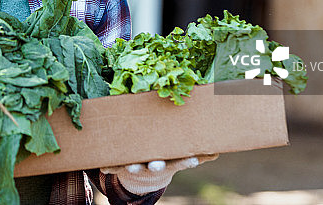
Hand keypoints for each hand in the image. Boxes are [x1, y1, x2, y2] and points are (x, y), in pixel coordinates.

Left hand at [100, 154, 218, 194]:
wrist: (146, 173)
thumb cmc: (166, 156)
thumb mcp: (181, 155)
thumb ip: (198, 153)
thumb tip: (219, 149)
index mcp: (170, 162)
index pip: (181, 162)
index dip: (186, 162)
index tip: (192, 160)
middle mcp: (155, 165)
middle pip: (157, 166)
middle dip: (156, 166)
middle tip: (156, 165)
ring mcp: (139, 166)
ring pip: (136, 167)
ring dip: (133, 167)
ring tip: (131, 166)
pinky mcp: (123, 165)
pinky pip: (115, 166)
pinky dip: (110, 167)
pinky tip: (104, 167)